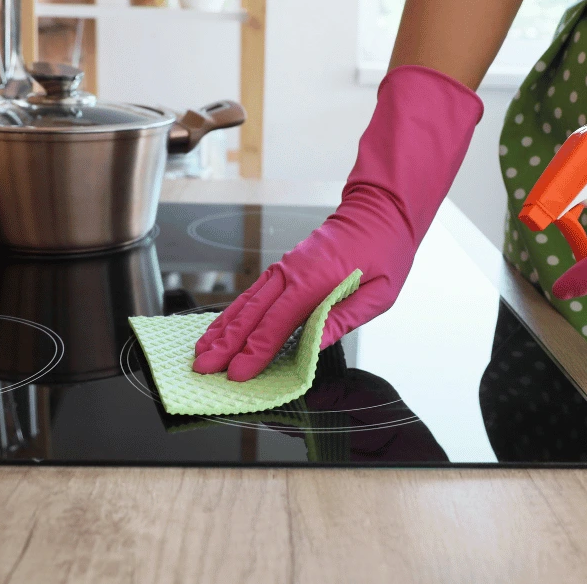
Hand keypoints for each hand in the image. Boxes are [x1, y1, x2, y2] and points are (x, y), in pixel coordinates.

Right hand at [193, 65, 482, 379]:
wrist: (379, 212)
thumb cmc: (384, 252)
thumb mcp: (378, 293)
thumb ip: (343, 318)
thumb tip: (315, 344)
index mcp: (315, 282)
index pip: (277, 324)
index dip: (254, 352)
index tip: (236, 374)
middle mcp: (292, 273)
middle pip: (252, 315)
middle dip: (225, 344)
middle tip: (202, 369)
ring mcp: (285, 268)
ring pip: (246, 303)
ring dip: (222, 329)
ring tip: (201, 352)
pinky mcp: (284, 268)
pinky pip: (253, 293)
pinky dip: (234, 311)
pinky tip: (222, 327)